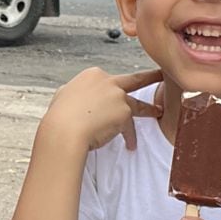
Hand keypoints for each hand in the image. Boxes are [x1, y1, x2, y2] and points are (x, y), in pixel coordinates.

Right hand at [40, 67, 162, 152]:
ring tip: (158, 112)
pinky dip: (129, 137)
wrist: (64, 129)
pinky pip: (129, 128)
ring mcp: (118, 96)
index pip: (107, 80)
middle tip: (161, 74)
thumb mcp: (63, 95)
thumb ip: (75, 92)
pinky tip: (130, 145)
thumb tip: (72, 96)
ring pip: (137, 104)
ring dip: (150, 109)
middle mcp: (108, 82)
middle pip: (133, 80)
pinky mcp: (124, 113)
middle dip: (150, 76)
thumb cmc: (59, 116)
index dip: (109, 91)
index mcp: (92, 75)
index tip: (111, 97)